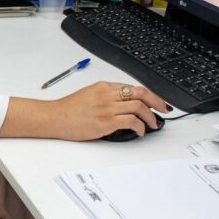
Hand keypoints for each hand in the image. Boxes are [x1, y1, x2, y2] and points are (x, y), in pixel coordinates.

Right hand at [47, 81, 168, 140]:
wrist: (55, 117)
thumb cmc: (69, 109)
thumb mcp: (89, 94)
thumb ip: (107, 96)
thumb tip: (124, 105)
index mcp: (104, 86)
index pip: (133, 88)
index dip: (149, 95)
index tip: (156, 102)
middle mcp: (107, 94)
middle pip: (140, 93)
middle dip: (157, 102)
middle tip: (163, 110)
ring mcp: (107, 108)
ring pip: (139, 107)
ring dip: (150, 117)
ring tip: (152, 125)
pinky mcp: (106, 122)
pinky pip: (131, 121)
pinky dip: (140, 127)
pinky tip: (139, 132)